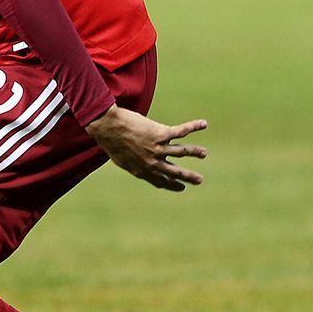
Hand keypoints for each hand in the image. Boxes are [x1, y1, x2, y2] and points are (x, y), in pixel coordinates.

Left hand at [85, 107, 207, 191]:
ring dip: (195, 152)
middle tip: (199, 180)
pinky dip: (194, 127)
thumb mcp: (121, 159)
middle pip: (174, 172)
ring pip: (182, 151)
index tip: (181, 187)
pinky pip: (181, 131)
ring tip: (204, 153)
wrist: (108, 127)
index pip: (160, 181)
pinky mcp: (161, 134)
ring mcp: (158, 148)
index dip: (171, 185)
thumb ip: (132, 163)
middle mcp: (153, 162)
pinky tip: (203, 124)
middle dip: (188, 177)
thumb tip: (135, 162)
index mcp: (142, 170)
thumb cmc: (110, 141)